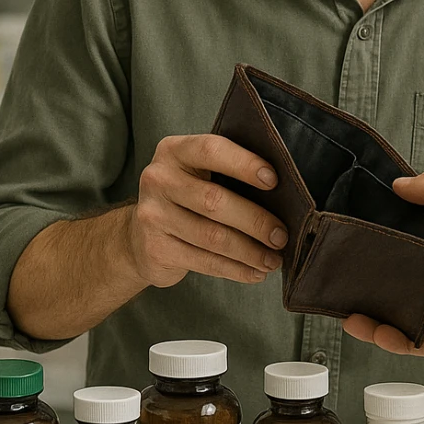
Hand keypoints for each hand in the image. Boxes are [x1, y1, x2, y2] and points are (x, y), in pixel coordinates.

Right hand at [121, 133, 288, 290]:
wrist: (138, 237)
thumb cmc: (184, 199)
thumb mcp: (196, 174)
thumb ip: (227, 172)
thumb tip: (285, 193)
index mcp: (174, 151)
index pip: (211, 150)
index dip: (244, 164)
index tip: (274, 181)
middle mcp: (158, 179)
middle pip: (214, 201)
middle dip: (255, 221)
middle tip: (281, 236)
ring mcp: (153, 215)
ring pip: (213, 237)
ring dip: (250, 252)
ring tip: (273, 260)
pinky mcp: (156, 248)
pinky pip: (204, 261)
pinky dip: (236, 269)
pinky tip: (255, 273)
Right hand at [342, 172, 423, 355]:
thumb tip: (398, 185)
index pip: (414, 251)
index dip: (388, 251)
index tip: (359, 247)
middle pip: (406, 287)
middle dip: (375, 288)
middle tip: (344, 283)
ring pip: (407, 318)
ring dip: (377, 318)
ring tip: (347, 312)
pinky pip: (423, 342)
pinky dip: (396, 339)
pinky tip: (374, 329)